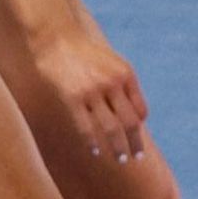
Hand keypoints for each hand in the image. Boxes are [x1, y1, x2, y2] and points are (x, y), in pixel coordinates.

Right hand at [42, 22, 149, 161]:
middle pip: (129, 122)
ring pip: (110, 129)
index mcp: (126, 75)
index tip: (137, 141)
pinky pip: (86, 127)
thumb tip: (141, 118)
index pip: (140, 110)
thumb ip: (127, 86)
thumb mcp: (114, 63)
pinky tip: (95, 152)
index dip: (139, 128)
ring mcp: (92, 92)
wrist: (56, 38)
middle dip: (134, 143)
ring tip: (121, 160)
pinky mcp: (72, 98)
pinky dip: (93, 142)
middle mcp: (112, 84)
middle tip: (136, 158)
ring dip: (118, 148)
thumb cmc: (86, 53)